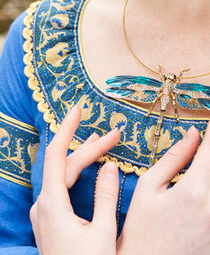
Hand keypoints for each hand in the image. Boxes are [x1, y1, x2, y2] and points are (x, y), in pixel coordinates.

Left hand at [30, 104, 120, 254]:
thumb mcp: (103, 234)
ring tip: (101, 142)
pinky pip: (59, 189)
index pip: (56, 154)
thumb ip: (106, 198)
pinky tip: (85, 170)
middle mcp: (42, 205)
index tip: (79, 109)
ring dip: (80, 159)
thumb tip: (108, 166)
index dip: (67, 128)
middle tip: (114, 134)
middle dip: (88, 146)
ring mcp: (42, 215)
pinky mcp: (47, 223)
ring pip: (60, 177)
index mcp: (51, 204)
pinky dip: (74, 174)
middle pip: (63, 165)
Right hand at [117, 120, 209, 254]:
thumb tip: (192, 133)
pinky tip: (199, 183)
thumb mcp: (148, 188)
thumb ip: (173, 158)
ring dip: (208, 169)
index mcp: (194, 190)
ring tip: (198, 164)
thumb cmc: (142, 231)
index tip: (209, 114)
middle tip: (203, 142)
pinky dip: (208, 190)